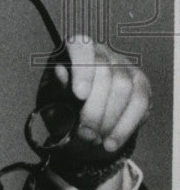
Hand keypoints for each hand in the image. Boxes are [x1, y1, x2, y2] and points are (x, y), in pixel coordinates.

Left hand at [49, 34, 150, 157]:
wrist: (79, 128)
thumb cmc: (59, 108)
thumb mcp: (50, 100)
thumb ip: (55, 88)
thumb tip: (60, 70)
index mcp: (72, 49)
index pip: (80, 46)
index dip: (82, 69)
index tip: (79, 96)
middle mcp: (100, 52)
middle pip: (104, 71)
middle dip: (94, 107)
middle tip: (84, 133)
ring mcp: (123, 65)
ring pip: (123, 87)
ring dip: (109, 119)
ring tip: (94, 139)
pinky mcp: (140, 84)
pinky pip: (140, 102)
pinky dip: (125, 126)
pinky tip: (111, 142)